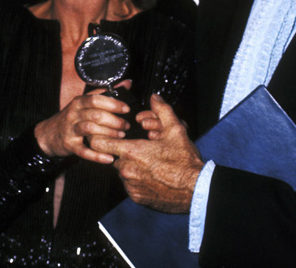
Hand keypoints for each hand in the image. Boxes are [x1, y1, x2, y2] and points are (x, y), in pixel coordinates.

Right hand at [33, 83, 131, 163]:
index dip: (113, 104)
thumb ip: (105, 93)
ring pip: (90, 130)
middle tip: (126, 126)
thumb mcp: (84, 102)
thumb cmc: (72, 117)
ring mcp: (70, 130)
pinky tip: (109, 158)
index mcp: (79, 102)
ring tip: (120, 136)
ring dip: (108, 134)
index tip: (126, 109)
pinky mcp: (69, 145)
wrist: (47, 134)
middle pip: (96, 114)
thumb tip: (127, 83)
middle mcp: (73, 114)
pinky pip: (84, 151)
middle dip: (115, 121)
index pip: (96, 99)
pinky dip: (97, 156)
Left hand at [92, 94, 202, 212]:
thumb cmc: (184, 161)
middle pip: (115, 156)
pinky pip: (130, 185)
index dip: (101, 137)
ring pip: (123, 171)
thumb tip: (155, 98)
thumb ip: (162, 111)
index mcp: (132, 151)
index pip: (99, 143)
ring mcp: (130, 185)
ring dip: (132, 166)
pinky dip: (137, 180)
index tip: (109, 136)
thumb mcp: (176, 130)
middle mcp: (126, 169)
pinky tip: (153, 176)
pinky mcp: (136, 197)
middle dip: (126, 151)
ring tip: (151, 163)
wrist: (196, 190)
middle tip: (144, 149)